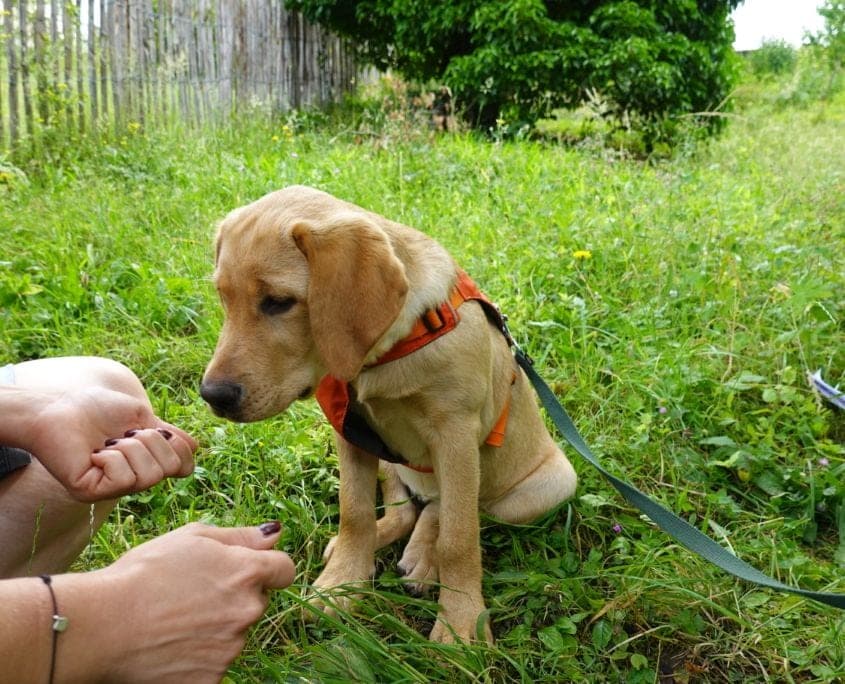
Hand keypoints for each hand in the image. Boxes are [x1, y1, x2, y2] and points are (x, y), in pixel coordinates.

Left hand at [26, 386, 196, 500]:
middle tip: (124, 435)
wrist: (59, 408)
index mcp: (146, 461)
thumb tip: (196, 447)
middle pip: (171, 469)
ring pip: (150, 475)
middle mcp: (133, 478)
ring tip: (108, 444)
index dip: (178, 446)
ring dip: (130, 448)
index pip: (184, 467)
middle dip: (151, 441)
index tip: (153, 429)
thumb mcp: (142, 417)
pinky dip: (112, 458)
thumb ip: (169, 434)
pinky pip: (124, 478)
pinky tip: (96, 453)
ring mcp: (113, 487)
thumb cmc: (97, 409)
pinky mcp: (93, 492)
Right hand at [56, 522, 295, 682]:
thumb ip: (240, 536)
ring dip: (216, 627)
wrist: (102, 626)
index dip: (267, 567)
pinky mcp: (212, 679)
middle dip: (234, 597)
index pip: (284, 569)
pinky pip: (214, 664)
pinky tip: (170, 647)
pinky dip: (198, 658)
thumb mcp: (191, 538)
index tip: (246, 570)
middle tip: (192, 594)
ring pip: (234, 633)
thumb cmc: (144, 573)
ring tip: (174, 621)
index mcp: (247, 572)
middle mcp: (247, 610)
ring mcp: (231, 648)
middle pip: (255, 602)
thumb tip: (275, 534)